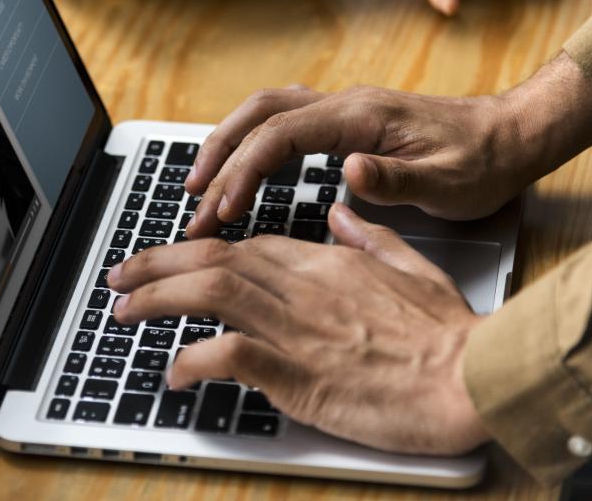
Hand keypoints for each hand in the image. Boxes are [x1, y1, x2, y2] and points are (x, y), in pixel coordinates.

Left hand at [109, 204, 490, 454]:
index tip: (167, 261)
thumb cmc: (447, 334)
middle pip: (211, 260)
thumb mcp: (411, 265)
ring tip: (122, 311)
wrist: (474, 378)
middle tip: (117, 277)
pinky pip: (227, 356)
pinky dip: (192, 360)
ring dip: (156, 299)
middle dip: (154, 265)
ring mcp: (297, 328)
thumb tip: (343, 212)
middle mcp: (302, 286)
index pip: (242, 246)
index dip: (194, 250)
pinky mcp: (298, 373)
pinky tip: (173, 373)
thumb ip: (369, 235)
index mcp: (324, 261)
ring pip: (209, 293)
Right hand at [184, 84, 527, 235]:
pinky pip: (283, 122)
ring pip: (266, 112)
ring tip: (200, 184)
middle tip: (192, 200)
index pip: (280, 136)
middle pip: (259, 114)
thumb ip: (397, 177)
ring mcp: (343, 110)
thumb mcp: (449, 181)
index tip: (224, 211)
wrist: (510, 136)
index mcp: (360, 116)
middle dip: (218, 153)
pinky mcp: (346, 122)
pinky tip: (243, 170)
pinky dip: (252, 143)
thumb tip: (348, 169)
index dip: (244, 171)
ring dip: (228, 143)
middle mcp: (344, 104)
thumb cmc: (482, 162)